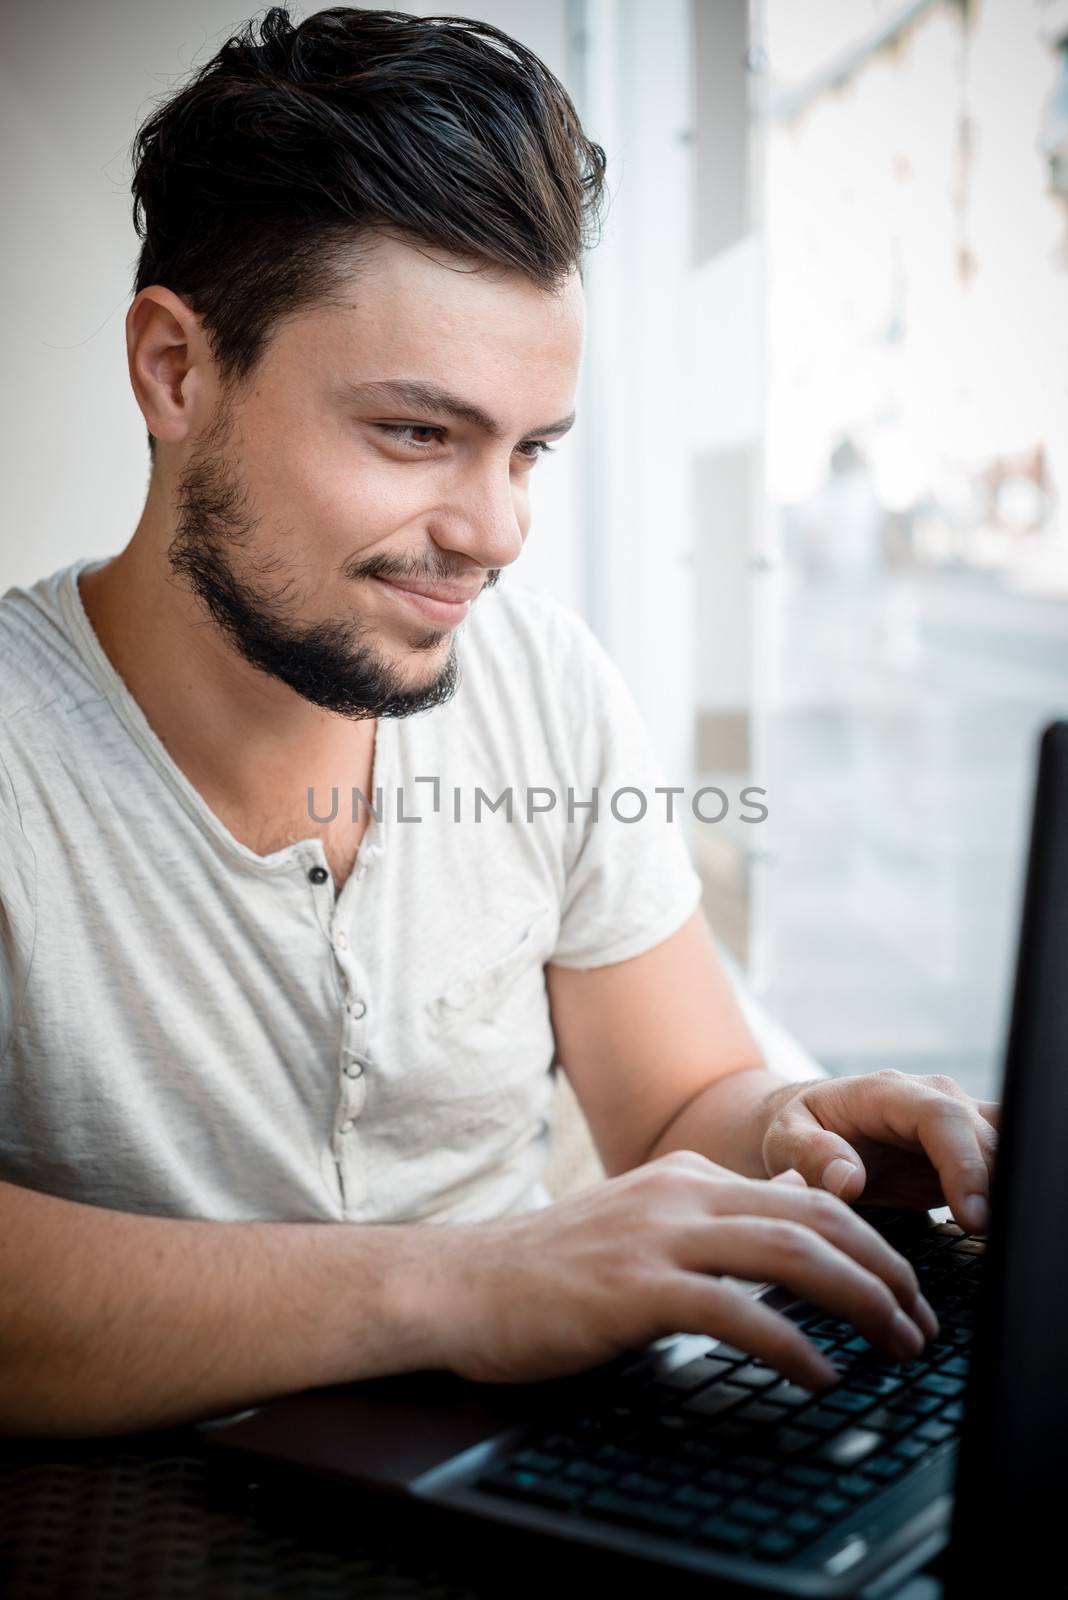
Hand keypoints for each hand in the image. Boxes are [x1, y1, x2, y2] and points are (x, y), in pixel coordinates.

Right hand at [424, 1151, 938, 1389]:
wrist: (458, 1286)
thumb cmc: (547, 1272)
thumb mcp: (639, 1227)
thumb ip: (708, 1225)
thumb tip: (784, 1232)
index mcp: (685, 1176)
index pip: (805, 1195)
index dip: (868, 1239)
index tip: (902, 1286)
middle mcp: (680, 1193)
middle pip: (814, 1216)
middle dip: (884, 1268)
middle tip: (920, 1321)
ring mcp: (658, 1236)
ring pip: (791, 1254)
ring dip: (859, 1302)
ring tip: (894, 1343)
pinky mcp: (635, 1288)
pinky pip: (736, 1312)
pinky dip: (792, 1346)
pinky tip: (819, 1375)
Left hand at [760, 1069, 999, 1234]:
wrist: (810, 1129)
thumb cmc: (797, 1131)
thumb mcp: (783, 1140)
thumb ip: (809, 1155)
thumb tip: (847, 1178)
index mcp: (887, 1092)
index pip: (943, 1117)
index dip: (964, 1164)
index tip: (971, 1215)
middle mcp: (932, 1099)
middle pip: (987, 1134)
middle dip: (997, 1186)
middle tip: (994, 1240)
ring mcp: (956, 1121)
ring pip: (1007, 1145)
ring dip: (1010, 1188)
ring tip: (1003, 1239)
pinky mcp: (968, 1150)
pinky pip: (1005, 1163)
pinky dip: (1010, 1193)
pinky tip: (1002, 1230)